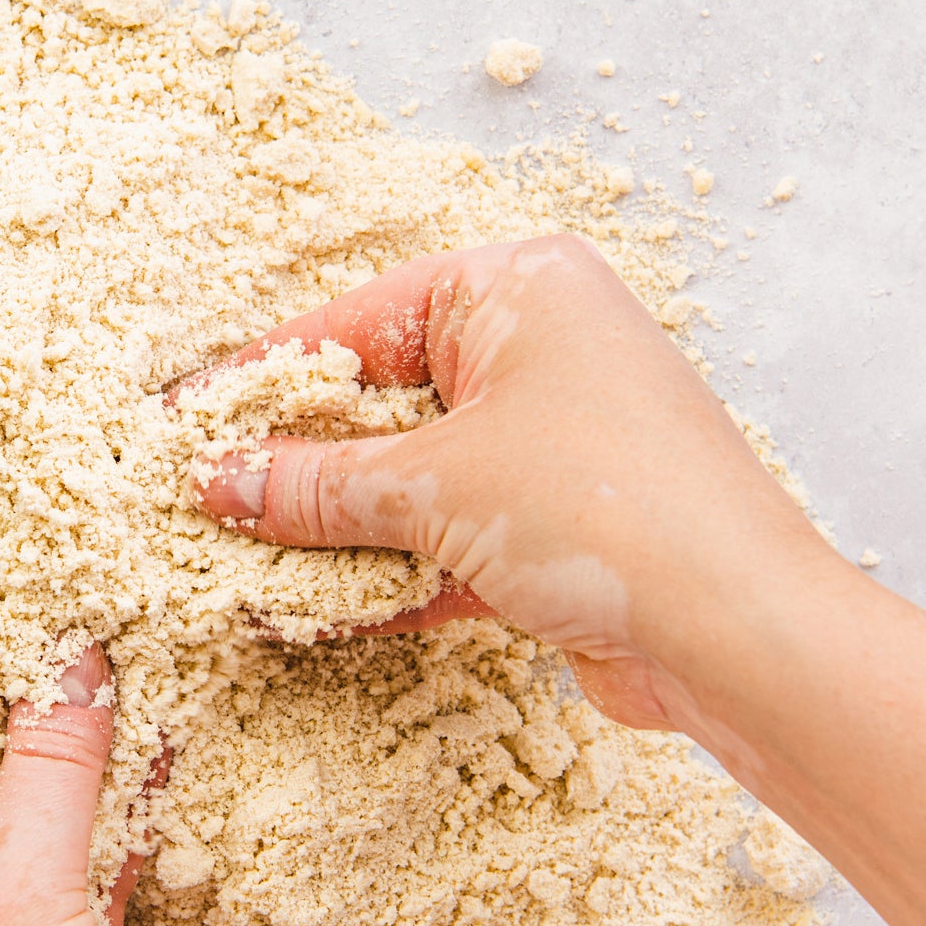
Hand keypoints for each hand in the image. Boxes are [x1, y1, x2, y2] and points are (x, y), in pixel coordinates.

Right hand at [194, 232, 842, 730]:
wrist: (739, 635)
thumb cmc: (607, 511)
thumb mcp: (435, 486)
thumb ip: (317, 483)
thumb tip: (221, 480)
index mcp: (521, 290)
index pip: (358, 322)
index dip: (265, 374)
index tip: (186, 414)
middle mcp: (544, 352)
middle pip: (383, 399)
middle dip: (296, 457)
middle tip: (201, 491)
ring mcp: (556, 446)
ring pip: (413, 479)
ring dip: (334, 526)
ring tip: (237, 556)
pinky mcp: (561, 533)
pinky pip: (448, 541)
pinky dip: (386, 573)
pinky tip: (309, 607)